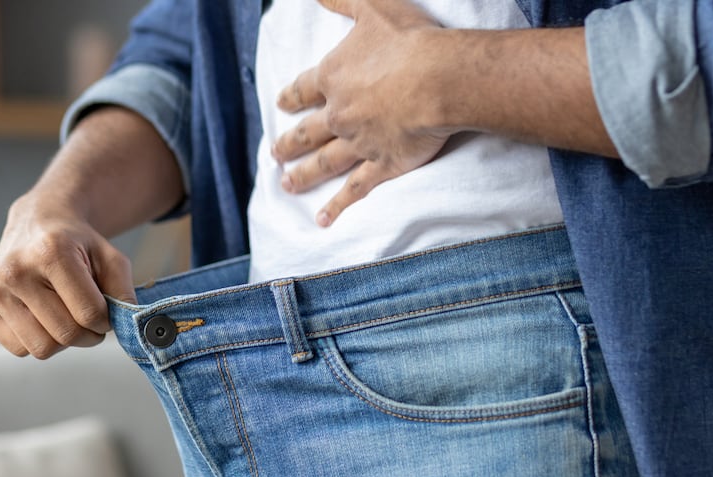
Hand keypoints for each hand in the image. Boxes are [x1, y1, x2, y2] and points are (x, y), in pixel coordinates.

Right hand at [0, 195, 135, 358]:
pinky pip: (18, 348)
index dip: (106, 322)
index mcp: (51, 253)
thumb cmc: (78, 245)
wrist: (35, 223)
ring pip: (41, 348)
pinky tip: (40, 315)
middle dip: (87, 335)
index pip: (89, 314)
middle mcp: (15, 270)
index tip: (105, 313)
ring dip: (62, 341)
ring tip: (65, 316)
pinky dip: (37, 339)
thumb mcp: (111, 258)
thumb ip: (124, 291)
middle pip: (65, 336)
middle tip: (89, 320)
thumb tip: (127, 327)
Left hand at [272, 0, 455, 226]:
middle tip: (274, 155)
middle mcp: (340, 114)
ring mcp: (359, 143)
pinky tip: (323, 219)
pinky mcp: (382, 165)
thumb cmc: (407, 40)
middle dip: (289, 144)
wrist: (437, 79)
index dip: (292, 97)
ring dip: (304, 175)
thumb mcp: (370, 6)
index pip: (304, 89)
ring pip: (324, 163)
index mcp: (334, 78)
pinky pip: (356, 189)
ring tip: (286, 186)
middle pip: (307, 132)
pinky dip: (339, 205)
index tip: (280, 105)